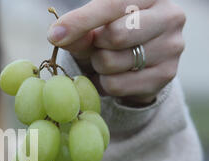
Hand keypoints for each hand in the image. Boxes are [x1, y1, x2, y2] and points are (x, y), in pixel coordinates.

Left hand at [47, 0, 185, 105]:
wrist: (136, 67)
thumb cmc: (111, 38)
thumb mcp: (92, 30)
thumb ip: (78, 31)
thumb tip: (57, 34)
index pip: (111, 5)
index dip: (81, 21)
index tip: (54, 35)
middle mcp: (170, 16)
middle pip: (115, 35)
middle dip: (96, 46)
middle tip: (100, 46)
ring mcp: (172, 47)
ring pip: (113, 63)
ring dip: (99, 66)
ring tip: (109, 61)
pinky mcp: (166, 75)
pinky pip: (117, 85)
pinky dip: (106, 84)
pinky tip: (116, 76)